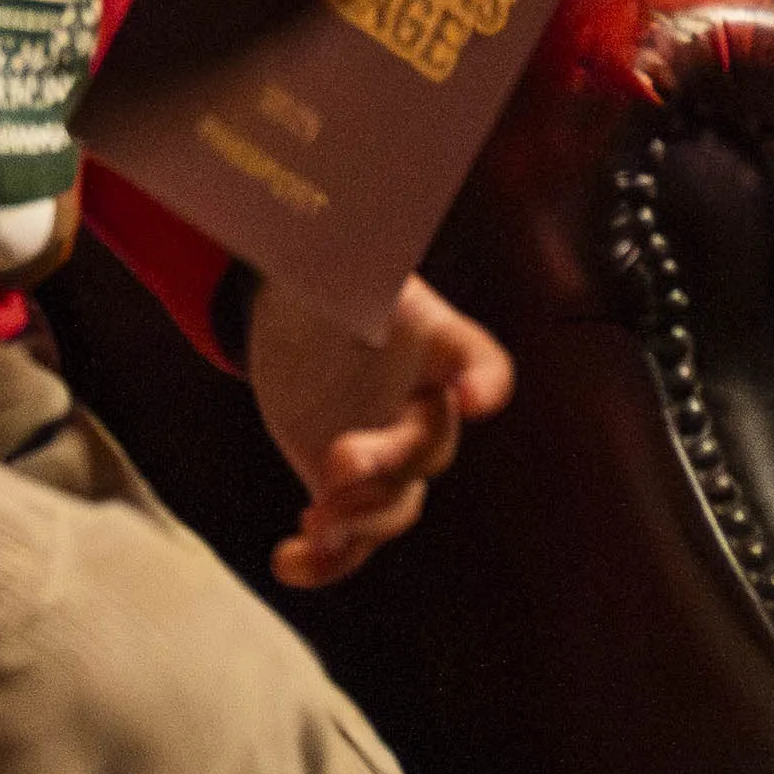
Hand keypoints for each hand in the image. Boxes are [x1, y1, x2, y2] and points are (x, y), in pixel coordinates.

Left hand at [253, 273, 514, 589]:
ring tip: (313, 525)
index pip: (481, 360)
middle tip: (338, 464)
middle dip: (389, 463)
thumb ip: (343, 253)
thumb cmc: (328, 277)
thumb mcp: (333, 258)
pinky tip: (288, 562)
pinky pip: (353, 541)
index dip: (485, 380)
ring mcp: (390, 453)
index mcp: (435, 341)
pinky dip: (326, 561)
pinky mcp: (348, 489)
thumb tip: (319, 211)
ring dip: (359, 522)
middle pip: (429, 449)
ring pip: (396, 506)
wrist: (299, 317)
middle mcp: (426, 405)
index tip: (475, 396)